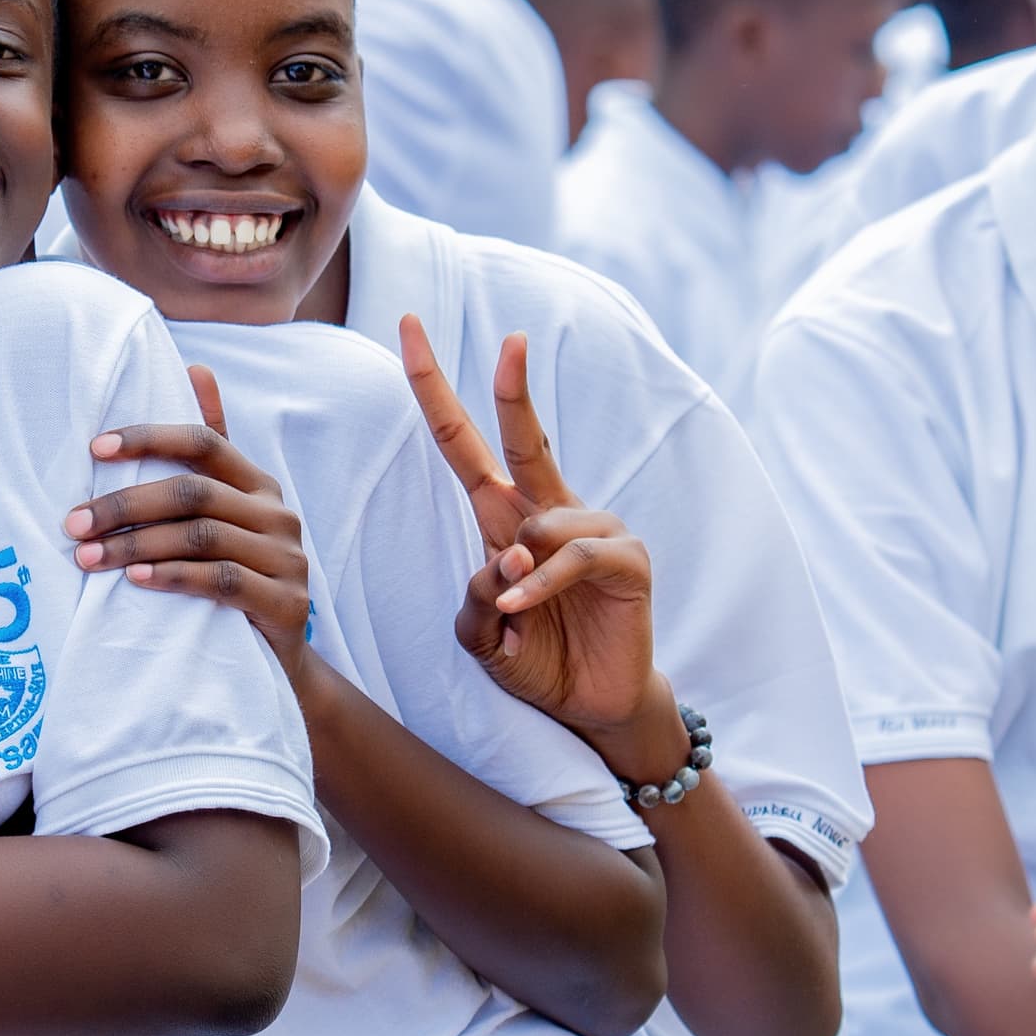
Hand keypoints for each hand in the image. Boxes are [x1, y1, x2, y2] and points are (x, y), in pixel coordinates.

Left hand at [67, 365, 314, 659]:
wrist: (278, 660)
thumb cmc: (237, 575)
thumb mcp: (226, 514)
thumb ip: (212, 450)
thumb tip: (197, 366)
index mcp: (258, 485)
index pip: (204, 441)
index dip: (149, 438)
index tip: (94, 449)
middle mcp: (277, 514)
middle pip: (193, 492)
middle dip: (125, 503)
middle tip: (73, 521)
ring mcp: (286, 559)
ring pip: (201, 536)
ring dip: (137, 544)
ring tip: (88, 557)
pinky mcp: (285, 602)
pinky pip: (220, 581)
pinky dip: (172, 577)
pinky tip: (135, 580)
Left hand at [400, 318, 666, 750]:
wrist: (591, 705)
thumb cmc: (535, 659)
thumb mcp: (480, 636)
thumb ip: (475, 600)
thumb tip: (506, 560)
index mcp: (504, 516)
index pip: (463, 443)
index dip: (434, 389)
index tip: (408, 329)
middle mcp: (548, 510)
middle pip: (523, 437)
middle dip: (514, 386)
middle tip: (514, 337)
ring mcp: (594, 528)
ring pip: (539, 522)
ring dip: (516, 571)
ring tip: (518, 611)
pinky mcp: (628, 559)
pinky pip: (573, 555)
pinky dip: (542, 584)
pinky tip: (525, 607)